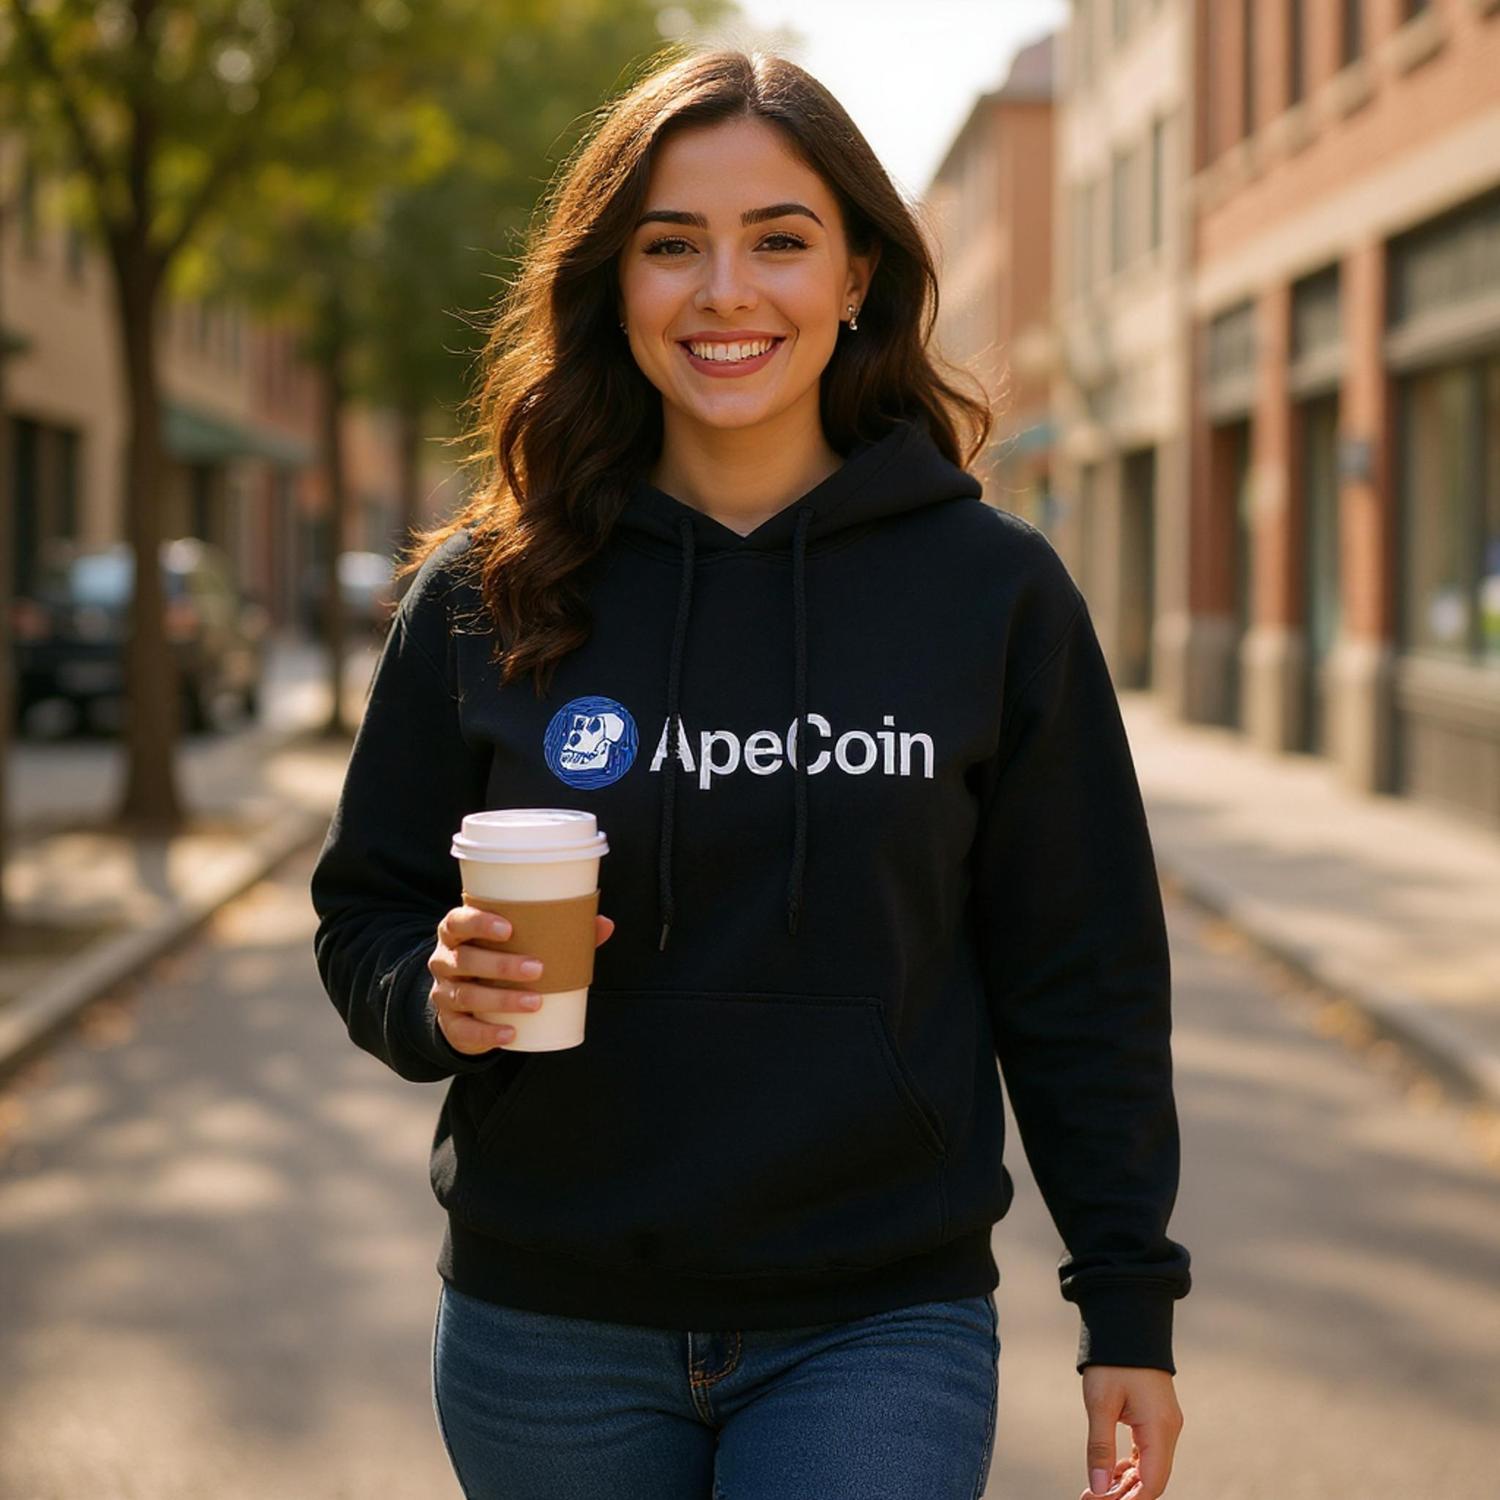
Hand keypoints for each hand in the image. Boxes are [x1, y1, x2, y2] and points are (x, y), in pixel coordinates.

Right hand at [429, 905, 615, 1054]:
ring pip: (465, 996)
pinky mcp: (450, 1023)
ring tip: (536, 1001)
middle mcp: (445, 961)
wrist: (468, 1001)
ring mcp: (444, 993)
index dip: (478, 922)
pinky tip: (510, 1033)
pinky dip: (486, 1034)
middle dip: (500, 965)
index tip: (510, 928)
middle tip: (538, 968)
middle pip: (464, 960)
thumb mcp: (520, 943)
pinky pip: (463, 1030)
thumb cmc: (501, 958)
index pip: (457, 922)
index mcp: (458, 933)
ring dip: (501, 999)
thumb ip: (560, 932)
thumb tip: (604, 925)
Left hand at [1078, 1365, 1182, 1499]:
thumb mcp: (1100, 1403)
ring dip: (1126, 1482)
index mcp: (1160, 1428)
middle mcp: (1168, 1429)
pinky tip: (1111, 1470)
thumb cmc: (1113, 1361)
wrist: (1127, 1322)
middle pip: (1152, 1479)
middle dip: (1125, 1495)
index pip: (1152, 1484)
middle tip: (1090, 1498)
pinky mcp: (1156, 1416)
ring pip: (1150, 1467)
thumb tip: (1099, 1487)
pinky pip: (1148, 1451)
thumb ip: (1100, 1446)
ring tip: (1096, 1490)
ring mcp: (1165, 1423)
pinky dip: (1131, 1465)